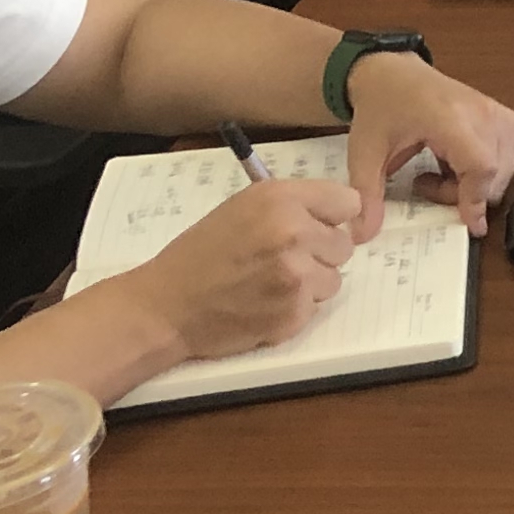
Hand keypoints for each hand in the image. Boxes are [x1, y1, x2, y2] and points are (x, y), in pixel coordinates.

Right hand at [138, 176, 363, 356]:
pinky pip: (315, 307)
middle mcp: (294, 233)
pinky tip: (264, 303)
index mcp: (280, 199)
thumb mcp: (243, 208)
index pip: (347, 202)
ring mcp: (297, 276)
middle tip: (282, 259)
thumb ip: (293, 205)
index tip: (319, 225)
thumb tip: (345, 213)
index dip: (332, 217)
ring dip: (310, 283)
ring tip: (270, 282)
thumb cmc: (201, 253)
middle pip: (344, 244)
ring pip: (333, 278)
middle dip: (320, 252)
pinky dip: (295, 308)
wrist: (166, 306)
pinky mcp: (294, 313)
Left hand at [340, 50, 513, 239]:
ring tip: (441, 172)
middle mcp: (480, 112)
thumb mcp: (365, 152)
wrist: (391, 73)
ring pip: (505, 167)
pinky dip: (487, 170)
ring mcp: (496, 111)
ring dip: (476, 184)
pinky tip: (457, 164)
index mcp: (448, 117)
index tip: (469, 225)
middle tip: (427, 184)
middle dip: (464, 194)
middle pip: (494, 172)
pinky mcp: (503, 116)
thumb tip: (364, 235)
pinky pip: (508, 155)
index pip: (480, 164)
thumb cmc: (381, 106)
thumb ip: (367, 194)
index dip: (476, 198)